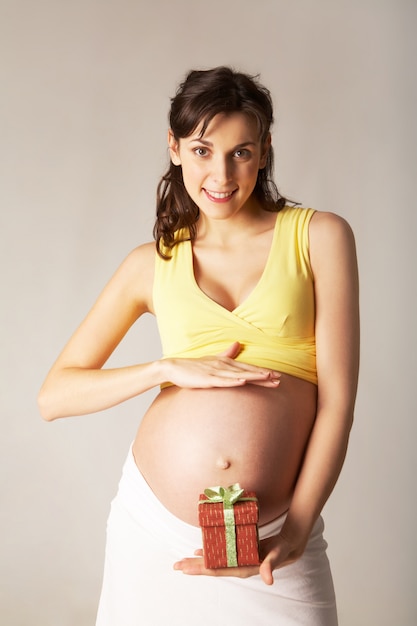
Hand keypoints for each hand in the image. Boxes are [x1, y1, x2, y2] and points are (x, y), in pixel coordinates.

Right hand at [163, 342, 280, 388]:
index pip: (248, 368)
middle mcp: (223, 366)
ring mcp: (216, 372)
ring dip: (253, 377)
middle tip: (279, 379)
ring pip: (239, 375)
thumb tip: (236, 345)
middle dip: (263, 375)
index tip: (277, 376)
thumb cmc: (194, 366)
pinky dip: (234, 381)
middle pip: (247, 371)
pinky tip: (243, 381)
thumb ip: (226, 354)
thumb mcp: (212, 360)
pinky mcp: (207, 379)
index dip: (262, 372)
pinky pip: (223, 381)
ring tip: (267, 378)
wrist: (174, 367)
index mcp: (226, 363)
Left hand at [173, 531, 303, 585]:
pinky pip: (220, 555)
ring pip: (214, 561)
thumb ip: (272, 565)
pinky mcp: (239, 552)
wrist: (289, 546)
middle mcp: (238, 565)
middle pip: (212, 567)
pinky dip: (209, 553)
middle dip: (194, 567)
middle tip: (176, 565)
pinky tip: (200, 551)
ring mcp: (237, 560)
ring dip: (199, 562)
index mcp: (244, 567)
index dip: (202, 570)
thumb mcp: (278, 555)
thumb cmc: (282, 549)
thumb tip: (268, 579)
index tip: (187, 569)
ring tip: (184, 561)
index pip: (219, 570)